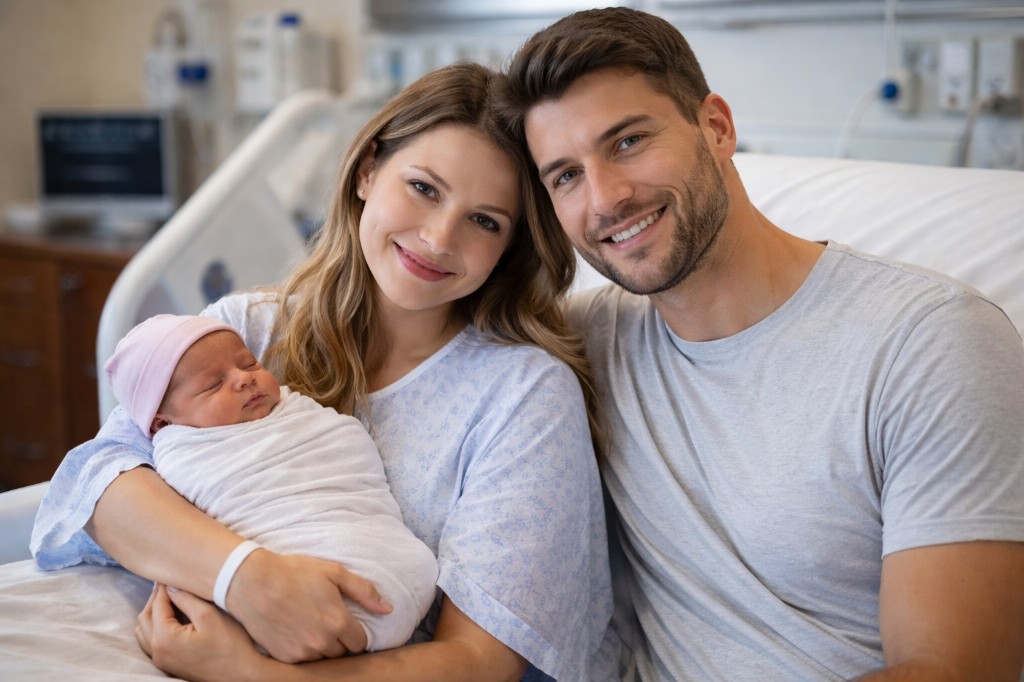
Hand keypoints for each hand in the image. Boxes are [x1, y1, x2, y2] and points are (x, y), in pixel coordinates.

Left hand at [136, 583, 263, 681]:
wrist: (241, 675)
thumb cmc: (230, 645)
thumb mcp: (210, 616)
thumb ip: (187, 599)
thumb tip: (171, 586)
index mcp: (165, 638)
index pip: (158, 604)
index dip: (164, 586)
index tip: (171, 572)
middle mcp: (157, 651)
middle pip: (146, 617)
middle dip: (156, 598)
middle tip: (169, 582)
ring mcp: (161, 661)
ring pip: (144, 631)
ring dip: (153, 613)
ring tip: (169, 599)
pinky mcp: (168, 666)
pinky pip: (150, 643)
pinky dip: (154, 628)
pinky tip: (169, 620)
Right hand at [227, 549, 391, 661]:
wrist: (251, 582)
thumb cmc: (294, 572)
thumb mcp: (333, 572)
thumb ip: (364, 591)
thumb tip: (388, 609)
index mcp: (339, 622)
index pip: (360, 642)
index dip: (355, 632)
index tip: (346, 622)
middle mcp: (322, 642)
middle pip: (342, 652)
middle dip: (339, 640)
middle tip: (326, 621)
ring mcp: (302, 653)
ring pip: (323, 659)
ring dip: (322, 647)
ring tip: (310, 625)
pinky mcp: (284, 658)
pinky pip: (303, 662)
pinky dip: (303, 651)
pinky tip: (296, 632)